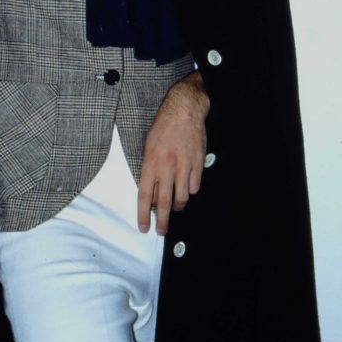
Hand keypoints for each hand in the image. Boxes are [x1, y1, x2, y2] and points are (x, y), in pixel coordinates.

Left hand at [137, 72, 209, 235]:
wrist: (184, 110)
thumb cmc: (163, 126)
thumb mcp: (148, 146)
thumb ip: (148, 170)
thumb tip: (150, 193)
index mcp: (150, 162)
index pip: (144, 195)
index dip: (143, 214)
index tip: (143, 227)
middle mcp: (167, 167)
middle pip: (163, 202)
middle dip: (162, 221)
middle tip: (161, 231)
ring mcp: (184, 166)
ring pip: (182, 197)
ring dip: (177, 206)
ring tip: (174, 208)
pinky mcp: (198, 163)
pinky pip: (195, 186)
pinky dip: (190, 190)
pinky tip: (187, 187)